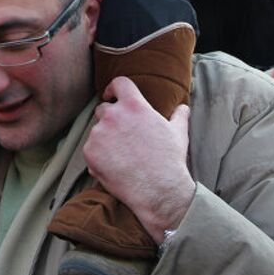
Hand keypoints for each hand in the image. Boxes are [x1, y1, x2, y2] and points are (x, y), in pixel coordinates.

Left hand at [83, 76, 194, 242]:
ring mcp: (99, 133)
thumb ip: (179, 116)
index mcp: (133, 105)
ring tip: (121, 156)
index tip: (110, 95)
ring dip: (104, 139)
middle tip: (121, 136)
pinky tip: (114, 167)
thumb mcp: (178, 133)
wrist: (159, 190)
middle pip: (103, 109)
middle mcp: (113, 115)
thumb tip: (183, 108)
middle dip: (110, 119)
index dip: (113, 88)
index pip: (119, 83)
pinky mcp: (90, 152)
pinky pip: (91, 150)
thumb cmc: (170, 160)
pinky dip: (98, 156)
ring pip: (96, 131)